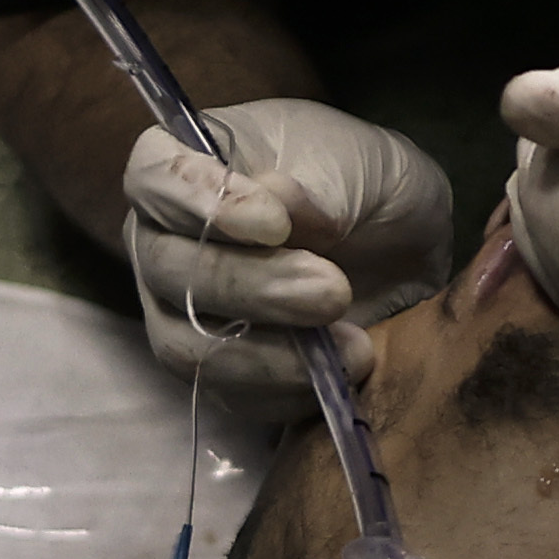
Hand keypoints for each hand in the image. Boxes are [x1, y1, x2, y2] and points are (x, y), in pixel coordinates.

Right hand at [119, 96, 450, 360]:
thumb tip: (275, 200)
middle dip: (252, 286)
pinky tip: (343, 367)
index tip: (273, 224)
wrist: (403, 246)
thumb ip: (313, 182)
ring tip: (352, 345)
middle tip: (333, 290)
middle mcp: (162, 238)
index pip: (154, 177)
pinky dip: (287, 390)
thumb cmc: (362, 184)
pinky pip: (227, 394)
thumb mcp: (353, 163)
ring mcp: (179, 311)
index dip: (201, 203)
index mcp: (182, 164)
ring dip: (269, 353)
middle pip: (168, 270)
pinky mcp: (215, 370)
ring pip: (185, 345)